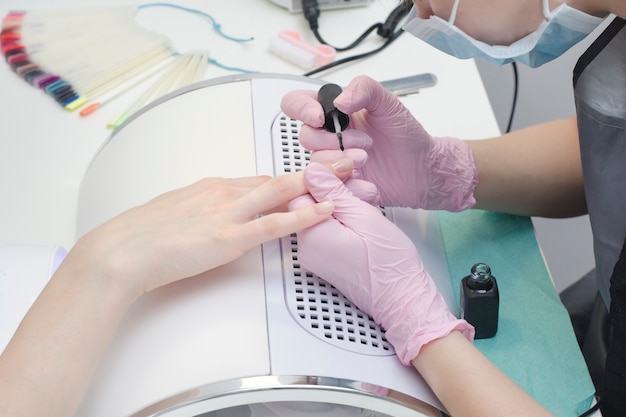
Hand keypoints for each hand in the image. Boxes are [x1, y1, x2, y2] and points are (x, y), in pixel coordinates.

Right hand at [72, 163, 352, 298]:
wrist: (122, 250)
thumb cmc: (144, 234)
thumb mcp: (180, 212)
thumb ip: (207, 210)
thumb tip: (220, 214)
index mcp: (215, 187)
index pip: (264, 178)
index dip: (295, 176)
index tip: (316, 171)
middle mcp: (226, 192)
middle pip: (281, 177)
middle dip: (319, 167)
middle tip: (349, 158)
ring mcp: (229, 212)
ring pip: (283, 191)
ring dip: (320, 181)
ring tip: (350, 173)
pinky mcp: (228, 237)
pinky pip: (273, 224)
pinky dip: (303, 216)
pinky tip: (325, 210)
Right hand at [281, 75, 477, 210]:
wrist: (421, 168)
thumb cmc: (405, 135)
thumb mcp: (389, 102)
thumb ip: (364, 89)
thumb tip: (339, 100)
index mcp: (334, 112)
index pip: (296, 103)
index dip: (301, 109)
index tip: (320, 117)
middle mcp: (329, 137)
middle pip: (305, 137)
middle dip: (335, 141)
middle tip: (364, 142)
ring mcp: (332, 162)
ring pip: (315, 164)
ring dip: (342, 162)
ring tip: (366, 160)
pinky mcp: (338, 185)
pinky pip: (328, 187)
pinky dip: (349, 183)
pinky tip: (367, 179)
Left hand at [289, 162, 473, 364]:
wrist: (402, 298)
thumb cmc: (389, 265)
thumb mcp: (364, 217)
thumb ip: (333, 192)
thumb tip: (312, 172)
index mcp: (312, 235)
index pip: (301, 192)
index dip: (324, 179)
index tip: (345, 176)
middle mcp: (307, 249)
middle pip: (307, 204)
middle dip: (332, 193)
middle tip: (360, 194)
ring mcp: (314, 257)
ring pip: (318, 216)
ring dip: (338, 207)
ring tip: (364, 211)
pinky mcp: (324, 261)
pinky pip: (324, 231)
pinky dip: (340, 222)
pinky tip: (359, 224)